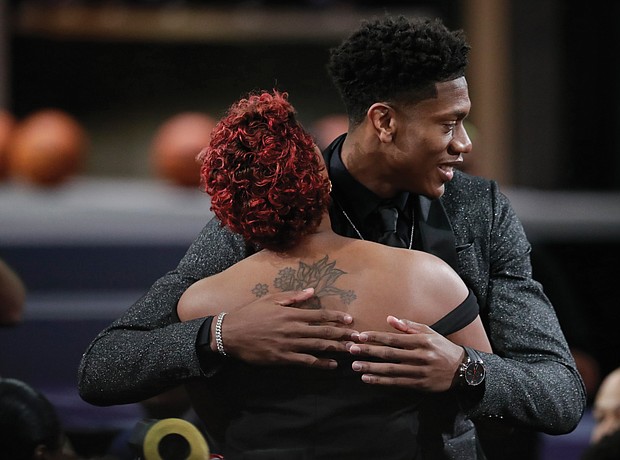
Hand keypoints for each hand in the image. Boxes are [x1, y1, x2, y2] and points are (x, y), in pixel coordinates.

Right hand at [219, 288, 357, 368]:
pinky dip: (320, 363)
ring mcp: (288, 344)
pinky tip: (332, 365)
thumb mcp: (271, 299)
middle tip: (358, 337)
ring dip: (336, 349)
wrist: (230, 333)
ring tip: (351, 350)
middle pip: (323, 332)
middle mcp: (293, 329)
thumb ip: (293, 296)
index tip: (349, 320)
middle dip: (342, 334)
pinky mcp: (282, 358)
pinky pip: (306, 361)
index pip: (320, 315)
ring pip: (318, 347)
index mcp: (291, 313)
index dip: (336, 317)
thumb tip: (312, 291)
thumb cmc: (251, 313)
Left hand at [347, 316, 463, 390]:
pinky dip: (381, 381)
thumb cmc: (442, 347)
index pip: (394, 338)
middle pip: (390, 354)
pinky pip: (396, 382)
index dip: (376, 337)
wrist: (463, 370)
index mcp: (421, 341)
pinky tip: (368, 378)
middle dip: (369, 351)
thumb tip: (389, 319)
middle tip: (352, 350)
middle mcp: (420, 356)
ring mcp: (419, 372)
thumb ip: (408, 326)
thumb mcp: (429, 332)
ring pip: (391, 370)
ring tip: (355, 365)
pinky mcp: (419, 384)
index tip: (360, 336)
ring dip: (371, 368)